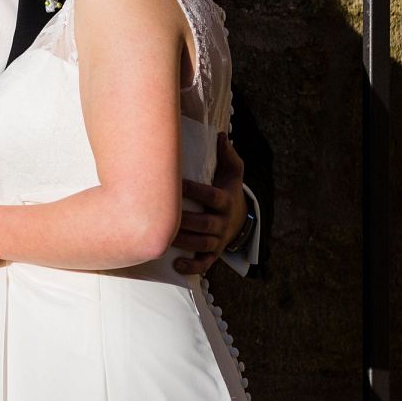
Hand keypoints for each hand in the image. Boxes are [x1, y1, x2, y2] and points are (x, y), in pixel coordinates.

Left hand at [173, 133, 246, 275]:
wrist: (239, 218)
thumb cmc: (227, 189)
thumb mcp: (231, 172)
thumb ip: (226, 154)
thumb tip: (220, 134)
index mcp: (226, 200)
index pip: (213, 197)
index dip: (196, 191)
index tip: (175, 184)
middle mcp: (223, 221)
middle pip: (206, 223)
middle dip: (185, 220)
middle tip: (162, 215)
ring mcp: (218, 239)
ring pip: (202, 243)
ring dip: (183, 242)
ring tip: (163, 238)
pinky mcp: (213, 254)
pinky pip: (205, 264)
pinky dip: (192, 266)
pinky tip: (176, 264)